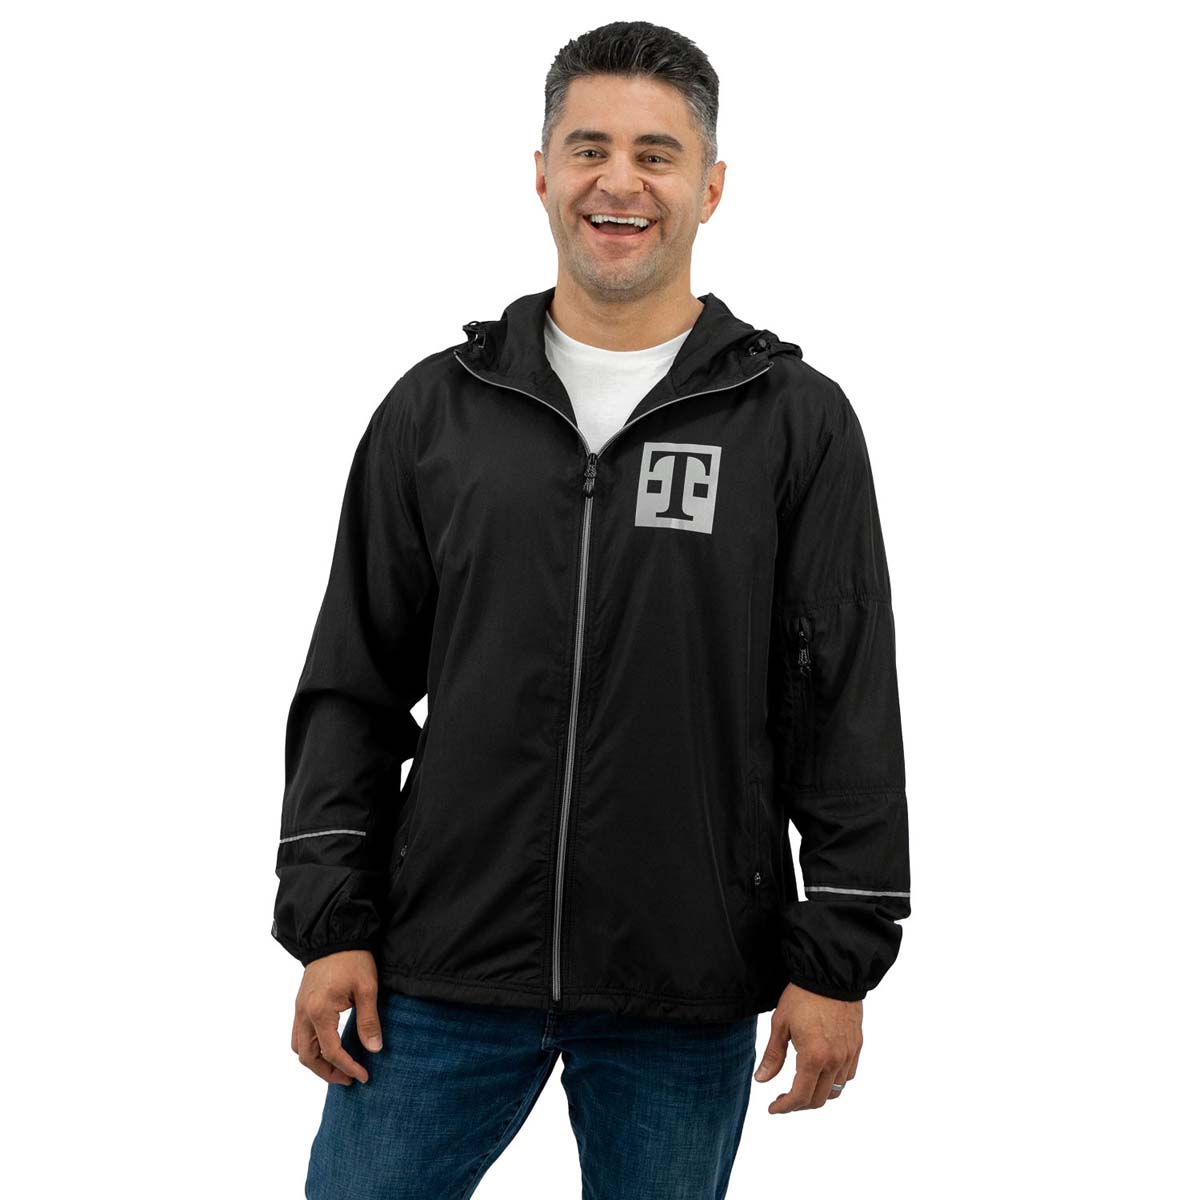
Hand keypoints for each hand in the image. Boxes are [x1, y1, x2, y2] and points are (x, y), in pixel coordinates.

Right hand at [291, 949, 383, 1085]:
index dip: (347, 1067)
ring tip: (338, 1067)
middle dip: (327, 1073)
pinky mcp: (300, 1003)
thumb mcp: (367, 988)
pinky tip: (328, 1047)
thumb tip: (374, 1050)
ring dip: (316, 1062)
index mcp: (319, 1011)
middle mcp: (303, 1013)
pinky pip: (298, 1034)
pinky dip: (310, 1048)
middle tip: (348, 1079)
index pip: (331, 1051)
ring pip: (299, 1048)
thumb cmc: (353, 959)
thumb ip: (368, 1021)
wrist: (335, 934)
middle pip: (307, 1057)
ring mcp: (299, 1008)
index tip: (363, 1076)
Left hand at [753, 983, 862, 1112]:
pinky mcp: (857, 1046)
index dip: (785, 1107)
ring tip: (801, 1086)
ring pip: (836, 1091)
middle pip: (818, 1099)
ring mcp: (848, 1055)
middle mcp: (834, 1061)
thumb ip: (773, 1056)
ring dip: (818, 1095)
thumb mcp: (780, 1023)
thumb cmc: (802, 996)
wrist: (831, 975)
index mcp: (813, 1057)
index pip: (800, 1097)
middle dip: (799, 1105)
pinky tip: (821, 1072)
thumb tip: (761, 1080)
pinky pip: (848, 1075)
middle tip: (784, 1100)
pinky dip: (834, 1082)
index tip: (773, 1108)